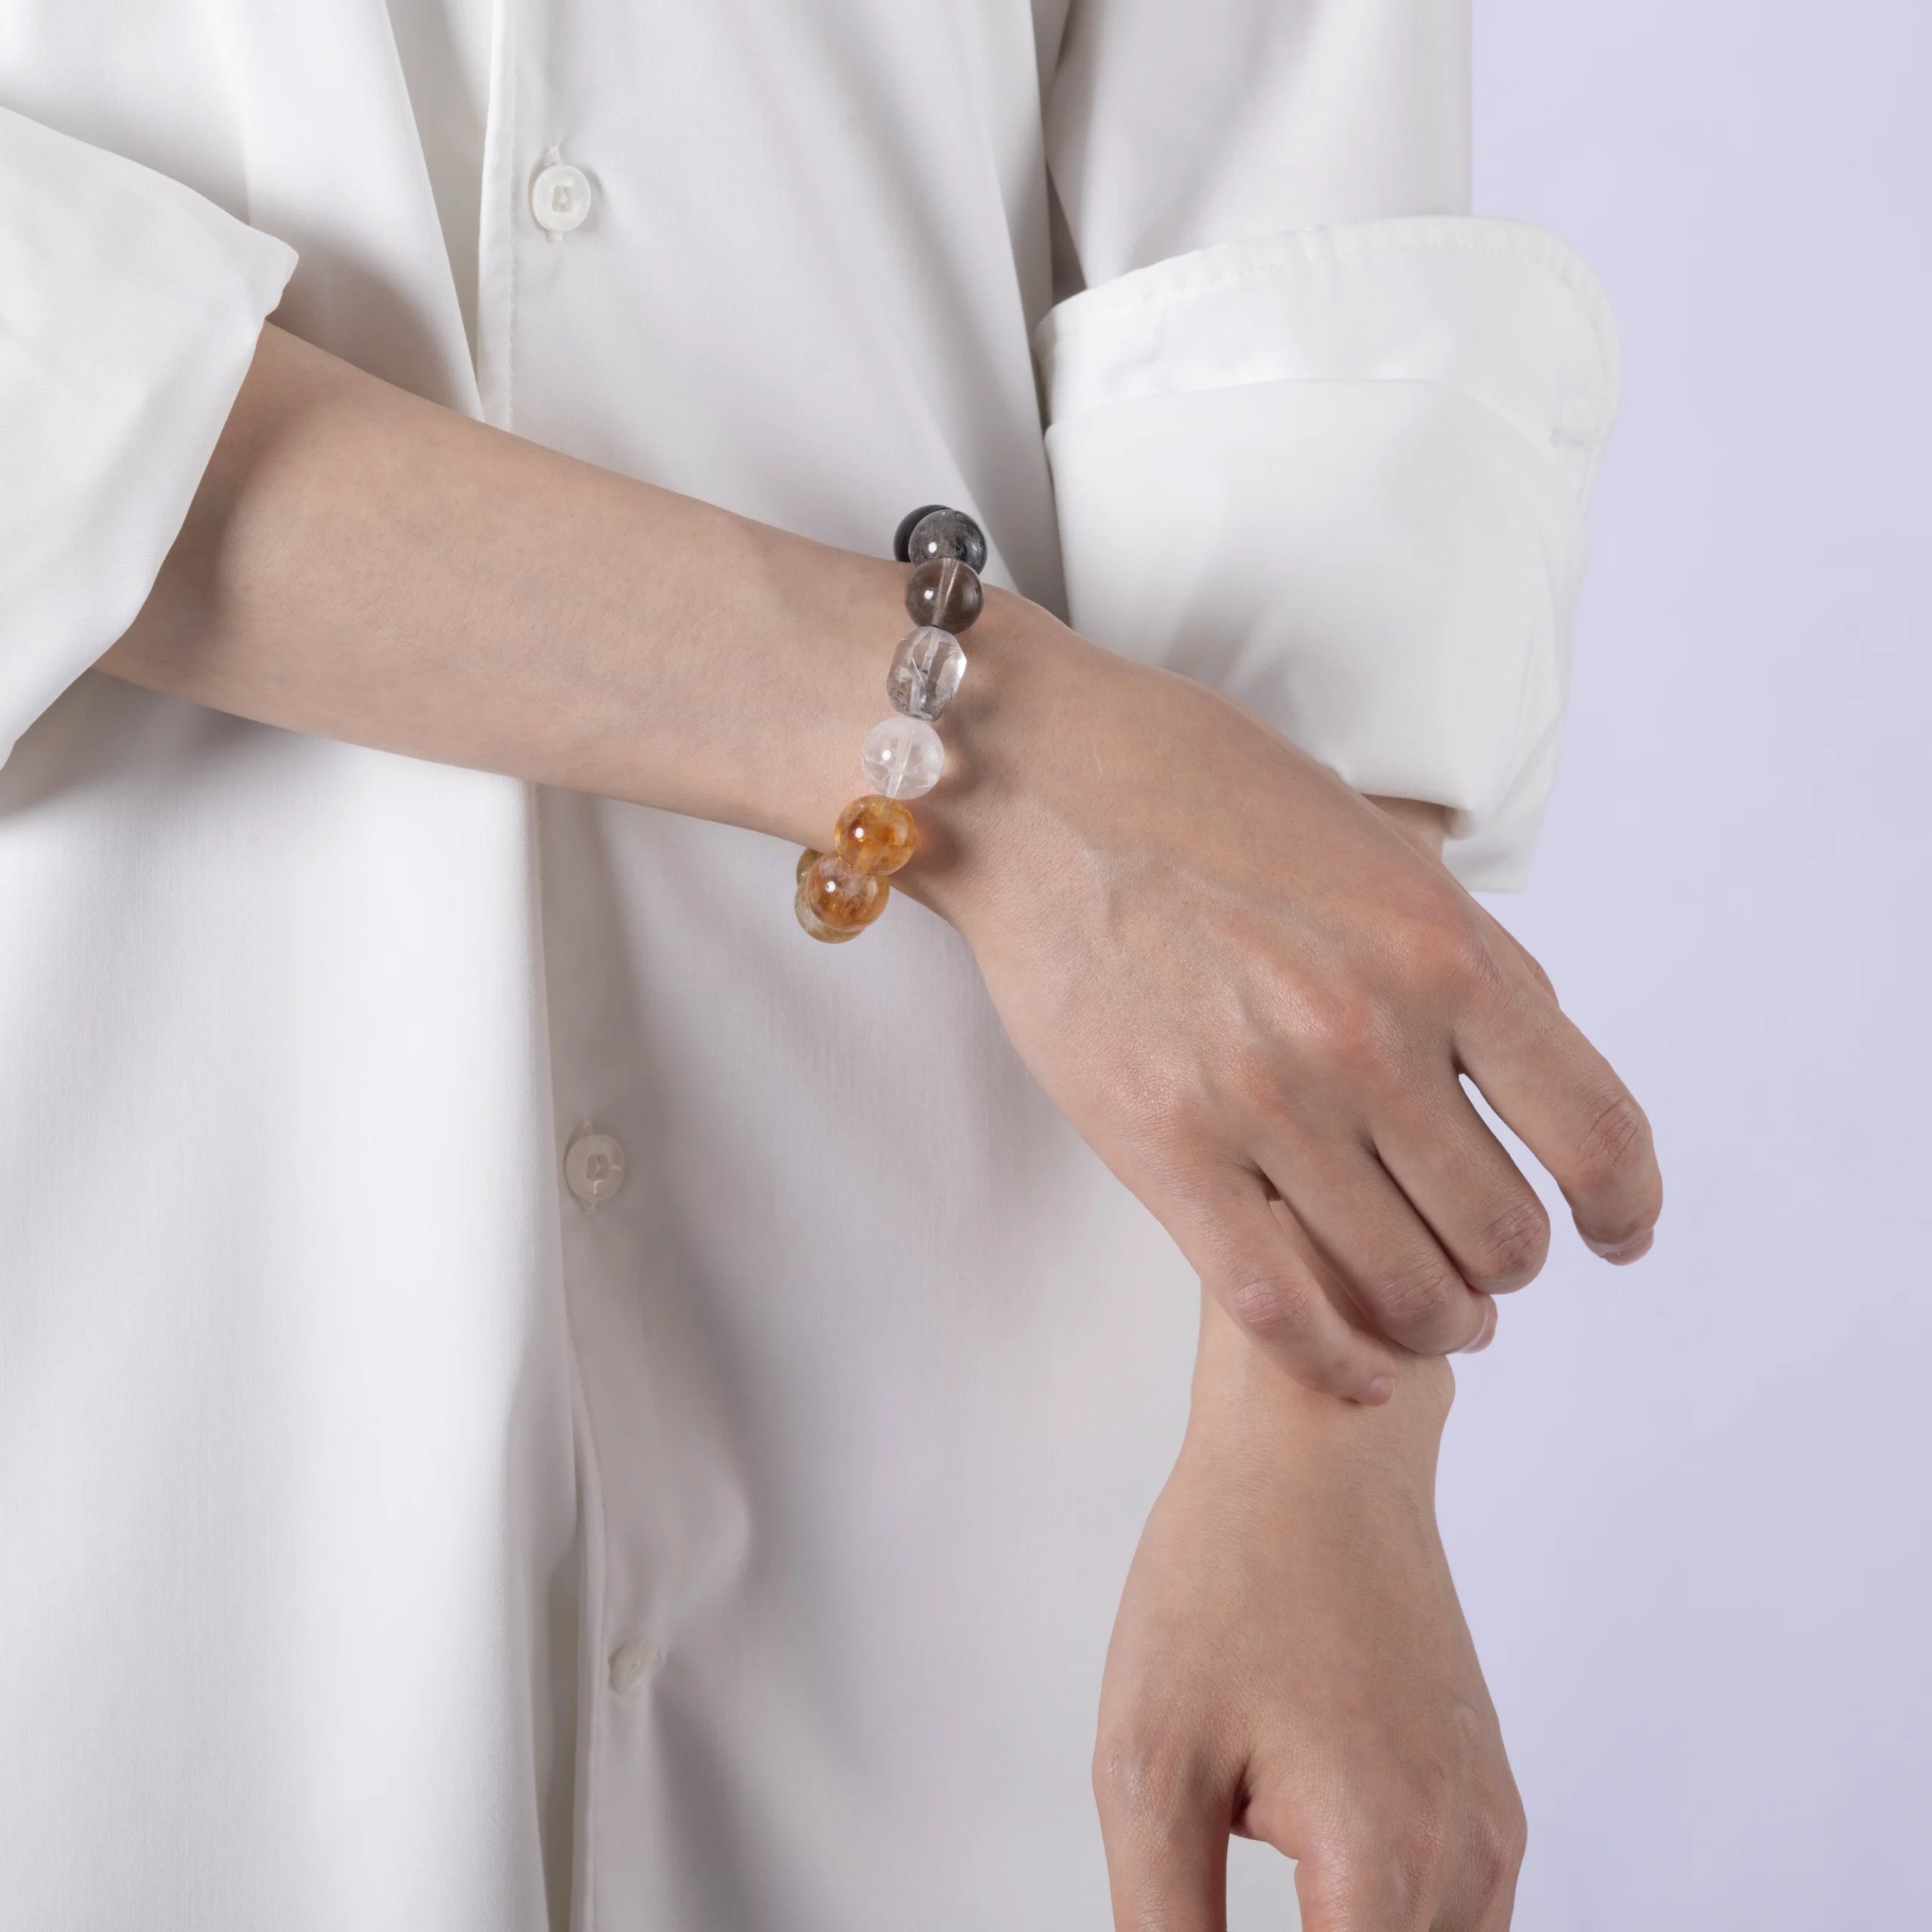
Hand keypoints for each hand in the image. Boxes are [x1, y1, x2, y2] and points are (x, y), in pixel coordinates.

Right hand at [913, 596, 1661, 1401]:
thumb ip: (1466, 964)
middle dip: (1510, 1264)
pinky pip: (1281, 1307)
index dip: (1625, 1209)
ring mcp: (1262, 1100)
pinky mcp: (1160, 1148)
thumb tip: (1532, 1071)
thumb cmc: (1207, 792)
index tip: (1615, 1234)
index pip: (1594, 1132)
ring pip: (1405, 1288)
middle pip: (1504, 1233)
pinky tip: (1358, 1359)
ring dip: (1437, 1316)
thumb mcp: (1379, 850)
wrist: (1041, 785)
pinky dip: (1340, 1359)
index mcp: (1442, 950)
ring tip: (1426, 1308)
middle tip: (1484, 1262)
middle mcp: (1367, 1037)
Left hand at [1094, 1293, 1522, 1929]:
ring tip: (1260, 1871)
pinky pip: (1459, 1924)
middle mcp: (1467, 1863)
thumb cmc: (1229, 1576)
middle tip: (1214, 1889)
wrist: (1320, 1451)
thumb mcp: (1152, 1761)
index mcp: (1384, 1869)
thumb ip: (1167, 1929)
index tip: (1198, 1929)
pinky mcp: (1490, 1798)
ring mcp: (1492, 1830)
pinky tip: (1318, 1892)